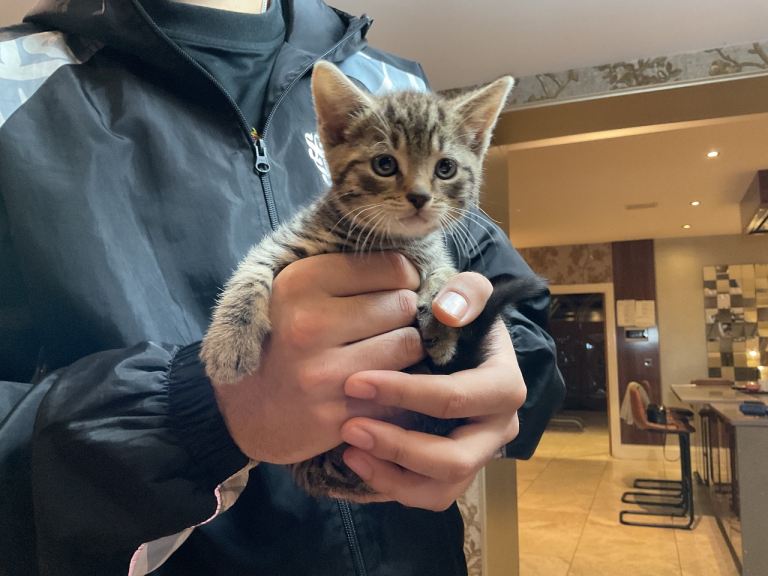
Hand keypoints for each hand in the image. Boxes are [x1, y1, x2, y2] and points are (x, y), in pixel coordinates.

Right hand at [212, 252, 424, 463]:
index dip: (404, 278)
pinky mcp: (339, 415)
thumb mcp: (295, 291)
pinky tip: (380, 383)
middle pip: (404, 305)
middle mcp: (309, 325)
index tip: (394, 290)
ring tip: (384, 352)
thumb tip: (414, 267)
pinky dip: (400, 384)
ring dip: (406, 349)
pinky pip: (401, 389)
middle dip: (404, 314)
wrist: (244, 412)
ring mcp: (324, 375)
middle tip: (387, 324)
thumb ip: (347, 270)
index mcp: (298, 283)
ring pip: (410, 346)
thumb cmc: (280, 340)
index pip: (393, 268)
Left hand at [340, 272, 525, 509]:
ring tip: (349, 452)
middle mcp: (497, 428)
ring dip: (392, 476)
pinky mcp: (455, 473)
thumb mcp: (466, 296)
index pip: (457, 398)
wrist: (460, 345)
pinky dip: (390, 486)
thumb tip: (447, 309)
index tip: (356, 382)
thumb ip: (465, 293)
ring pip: (441, 490)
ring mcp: (478, 455)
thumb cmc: (458, 320)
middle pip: (455, 458)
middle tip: (350, 428)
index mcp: (504, 386)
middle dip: (399, 446)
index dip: (407, 393)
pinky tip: (357, 462)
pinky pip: (426, 496)